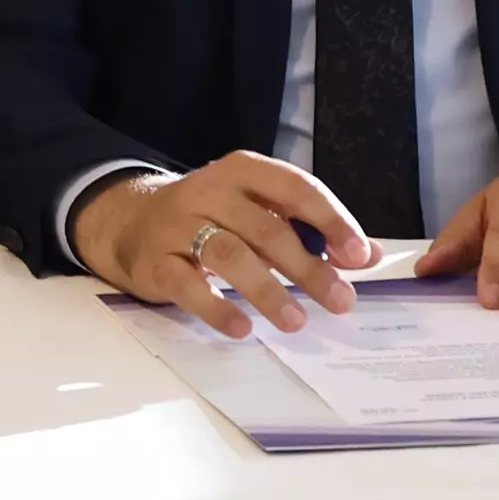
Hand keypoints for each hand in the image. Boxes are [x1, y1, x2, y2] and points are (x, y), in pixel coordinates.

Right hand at [80, 153, 374, 335]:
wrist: (131, 222)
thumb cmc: (210, 218)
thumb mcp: (257, 211)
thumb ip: (309, 230)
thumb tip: (367, 256)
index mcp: (243, 172)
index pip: (295, 188)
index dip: (330, 221)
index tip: (358, 257)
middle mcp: (209, 191)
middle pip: (265, 228)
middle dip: (308, 267)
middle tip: (340, 301)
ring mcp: (178, 226)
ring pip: (229, 255)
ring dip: (267, 290)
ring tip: (295, 321)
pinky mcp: (155, 262)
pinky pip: (188, 285)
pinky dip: (217, 307)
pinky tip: (242, 327)